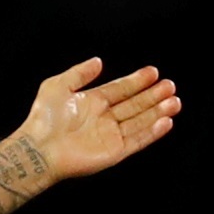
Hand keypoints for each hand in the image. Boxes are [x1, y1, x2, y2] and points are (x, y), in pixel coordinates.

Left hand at [15, 57, 179, 181]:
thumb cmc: (43, 119)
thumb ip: (79, 73)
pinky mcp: (114, 152)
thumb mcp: (58, 85)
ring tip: (175, 102)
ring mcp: (111, 135)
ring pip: (141, 121)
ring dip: (158, 111)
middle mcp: (105, 118)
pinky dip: (153, 132)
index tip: (154, 72)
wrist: (39, 148)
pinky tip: (166, 122)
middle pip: (135, 105)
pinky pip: (138, 140)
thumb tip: (98, 61)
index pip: (121, 89)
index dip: (137, 80)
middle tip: (170, 85)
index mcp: (93, 102)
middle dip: (153, 95)